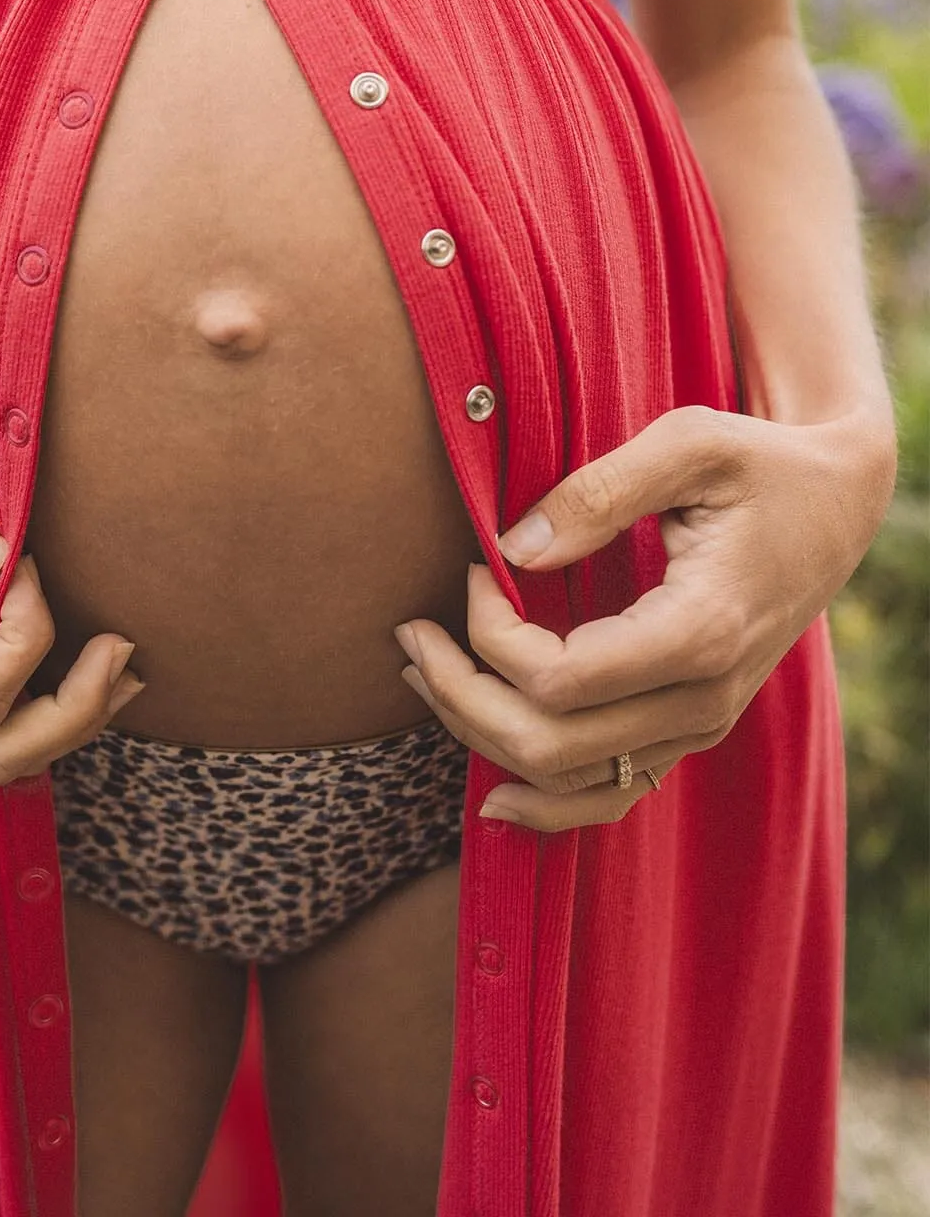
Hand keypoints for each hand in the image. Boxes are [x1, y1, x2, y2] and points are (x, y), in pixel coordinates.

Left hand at [395, 404, 894, 831]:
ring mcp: (699, 726)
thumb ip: (597, 492)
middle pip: (547, 745)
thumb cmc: (761, 464)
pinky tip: (492, 793)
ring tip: (421, 675)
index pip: (559, 680)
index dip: (489, 635)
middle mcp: (703, 700)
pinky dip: (547, 804)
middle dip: (459, 693)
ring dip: (481, 737)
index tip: (472, 566)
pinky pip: (613, 797)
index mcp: (701, 632)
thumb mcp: (688, 443)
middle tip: (409, 632)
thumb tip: (512, 549)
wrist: (837, 505)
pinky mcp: (690, 730)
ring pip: (569, 783)